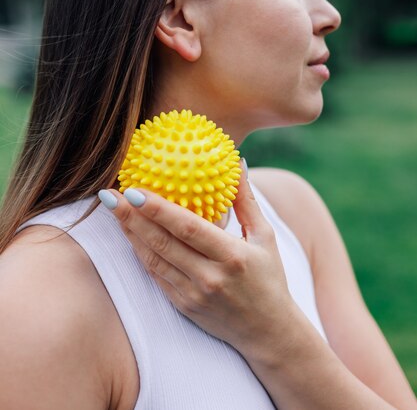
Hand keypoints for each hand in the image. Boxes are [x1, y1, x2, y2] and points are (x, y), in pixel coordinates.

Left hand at [98, 160, 292, 359]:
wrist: (268, 332)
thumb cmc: (269, 278)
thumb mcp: (265, 236)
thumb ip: (246, 200)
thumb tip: (237, 162)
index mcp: (232, 256)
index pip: (189, 229)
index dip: (159, 209)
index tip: (136, 189)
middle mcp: (210, 277)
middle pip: (163, 243)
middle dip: (131, 217)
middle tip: (110, 195)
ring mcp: (194, 295)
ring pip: (153, 259)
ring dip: (130, 233)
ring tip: (113, 210)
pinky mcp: (183, 306)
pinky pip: (155, 275)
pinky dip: (139, 253)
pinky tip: (129, 234)